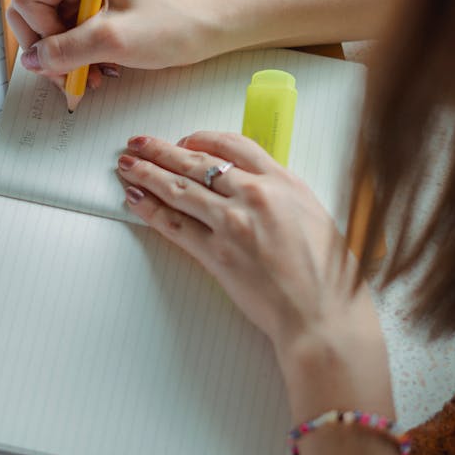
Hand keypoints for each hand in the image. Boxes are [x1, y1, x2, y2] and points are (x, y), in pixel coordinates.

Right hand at [7, 0, 226, 92]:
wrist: (205, 29)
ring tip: (92, 77)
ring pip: (50, 34)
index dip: (40, 35)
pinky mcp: (92, 11)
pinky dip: (78, 59)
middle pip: (35, 19)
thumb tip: (31, 60)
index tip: (67, 56)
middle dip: (51, 53)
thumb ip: (66, 50)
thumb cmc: (170, 25)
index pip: (28, 1)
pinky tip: (98, 69)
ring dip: (66, 61)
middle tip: (74, 78)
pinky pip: (68, 39)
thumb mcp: (113, 41)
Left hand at [115, 131, 393, 419]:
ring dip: (147, 174)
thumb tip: (256, 189)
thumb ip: (283, 197)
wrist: (322, 315)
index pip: (234, 145)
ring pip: (179, 188)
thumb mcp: (314, 216)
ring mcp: (233, 223)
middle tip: (140, 144)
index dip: (202, 139)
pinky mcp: (216, 254)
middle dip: (162, 150)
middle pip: (197, 162)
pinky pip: (174, 225)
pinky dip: (151, 211)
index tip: (185, 141)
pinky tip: (136, 200)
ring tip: (127, 166)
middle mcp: (255, 195)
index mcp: (284, 182)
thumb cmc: (328, 276)